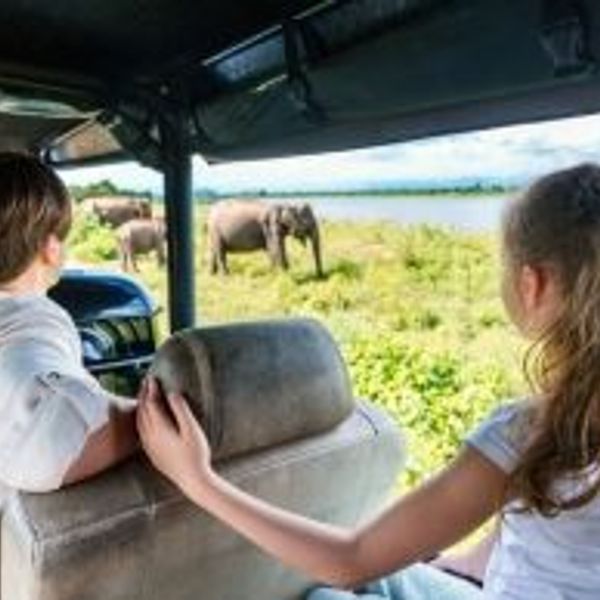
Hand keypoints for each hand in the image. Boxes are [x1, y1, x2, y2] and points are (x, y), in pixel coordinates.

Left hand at [136, 377, 212, 498]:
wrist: (192, 480)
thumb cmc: (196, 454)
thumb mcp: (192, 429)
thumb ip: (181, 410)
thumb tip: (172, 394)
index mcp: (160, 429)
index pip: (151, 404)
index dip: (151, 389)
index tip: (153, 377)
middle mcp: (150, 437)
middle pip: (142, 411)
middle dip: (143, 395)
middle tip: (146, 382)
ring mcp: (149, 446)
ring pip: (139, 421)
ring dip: (141, 406)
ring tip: (144, 396)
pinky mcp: (152, 453)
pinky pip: (141, 431)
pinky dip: (141, 419)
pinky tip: (145, 420)